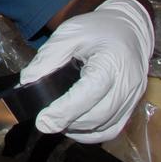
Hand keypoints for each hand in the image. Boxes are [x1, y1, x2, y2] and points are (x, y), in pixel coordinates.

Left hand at [20, 0, 153, 143]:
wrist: (129, 28)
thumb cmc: (97, 28)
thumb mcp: (68, 34)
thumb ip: (48, 57)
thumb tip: (27, 81)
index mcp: (111, 62)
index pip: (89, 93)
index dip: (65, 110)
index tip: (43, 120)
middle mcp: (127, 84)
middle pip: (98, 115)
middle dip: (68, 122)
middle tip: (44, 121)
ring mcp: (133, 97)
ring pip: (105, 127)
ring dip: (78, 129)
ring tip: (57, 120)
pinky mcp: (132, 106)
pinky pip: (113, 129)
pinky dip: (91, 133)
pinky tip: (74, 125)